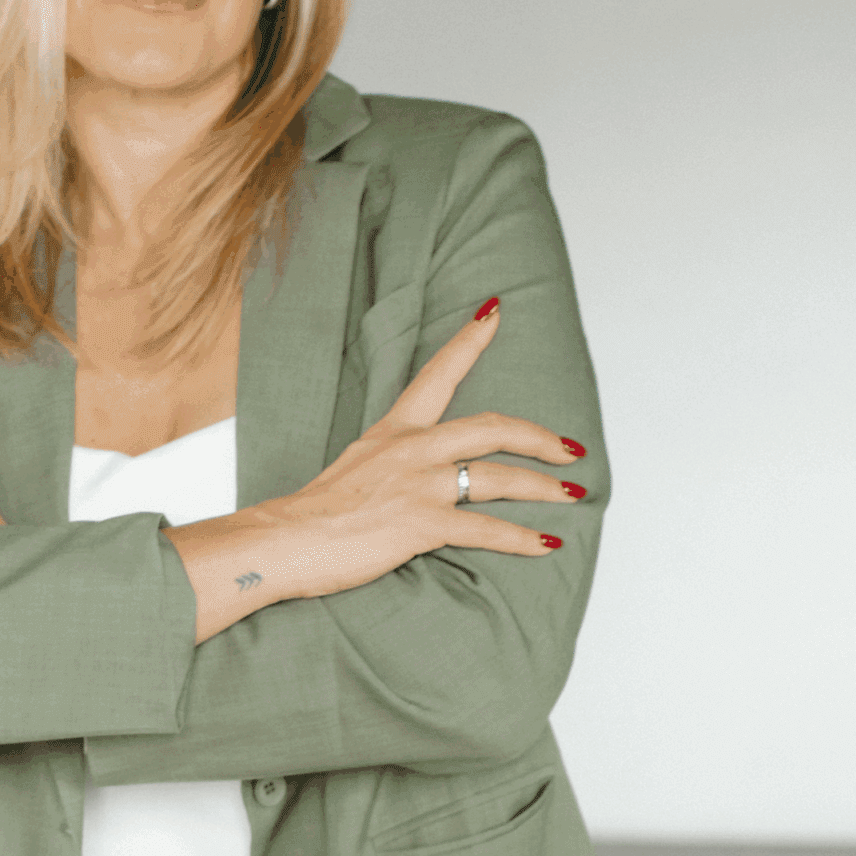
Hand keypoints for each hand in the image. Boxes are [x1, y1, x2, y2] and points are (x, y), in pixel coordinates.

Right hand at [260, 298, 586, 599]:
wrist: (284, 540)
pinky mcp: (422, 524)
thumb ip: (387, 467)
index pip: (437, 375)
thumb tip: (406, 482)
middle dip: (540, 437)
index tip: (494, 312)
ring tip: (570, 496)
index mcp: (394, 432)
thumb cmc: (311, 515)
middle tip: (570, 448)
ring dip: (542, 488)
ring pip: (499, 478)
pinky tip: (546, 544)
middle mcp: (413, 450)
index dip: (469, 341)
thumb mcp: (354, 471)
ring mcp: (420, 486)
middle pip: (493, 429)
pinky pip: (486, 529)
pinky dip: (522, 538)